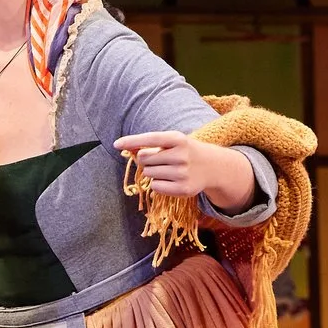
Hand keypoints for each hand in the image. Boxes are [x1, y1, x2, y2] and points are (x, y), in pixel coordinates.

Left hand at [114, 131, 258, 211]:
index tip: (116, 144)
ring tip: (169, 169)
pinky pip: (155, 187)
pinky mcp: (183, 189)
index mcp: (178, 139)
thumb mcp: (172, 142)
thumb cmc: (184, 151)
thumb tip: (124, 147)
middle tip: (162, 159)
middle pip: (144, 159)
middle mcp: (181, 155)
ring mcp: (183, 173)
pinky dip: (158, 184)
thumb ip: (149, 144)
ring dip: (153, 172)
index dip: (131, 141)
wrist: (212, 166)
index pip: (149, 139)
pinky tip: (171, 180)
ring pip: (148, 174)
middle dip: (147, 160)